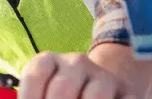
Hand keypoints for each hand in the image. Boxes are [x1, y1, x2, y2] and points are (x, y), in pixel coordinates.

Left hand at [19, 51, 135, 98]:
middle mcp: (75, 62)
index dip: (30, 98)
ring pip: (93, 98)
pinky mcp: (126, 90)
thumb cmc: (59, 91)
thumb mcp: (42, 89)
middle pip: (62, 89)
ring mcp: (102, 75)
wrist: (98, 82)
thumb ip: (32, 96)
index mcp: (48, 60)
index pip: (35, 76)